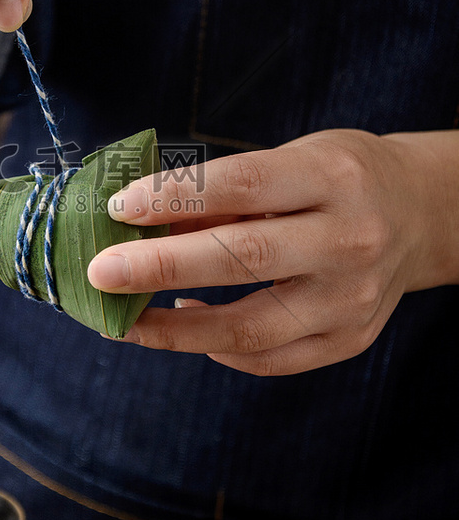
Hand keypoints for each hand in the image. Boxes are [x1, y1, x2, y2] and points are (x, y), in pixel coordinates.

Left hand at [87, 129, 458, 374]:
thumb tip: (136, 223)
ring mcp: (352, 299)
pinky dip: (217, 348)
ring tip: (123, 319)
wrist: (420, 215)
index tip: (118, 207)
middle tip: (99, 273)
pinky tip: (185, 323)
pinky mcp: (350, 340)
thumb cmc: (338, 178)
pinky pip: (269, 359)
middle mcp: (349, 239)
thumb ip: (221, 194)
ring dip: (175, 330)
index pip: (241, 185)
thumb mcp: (290, 160)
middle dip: (161, 267)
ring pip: (251, 328)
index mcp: (332, 177)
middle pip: (243, 257)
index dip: (174, 197)